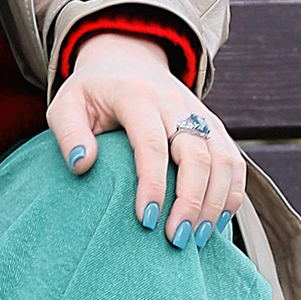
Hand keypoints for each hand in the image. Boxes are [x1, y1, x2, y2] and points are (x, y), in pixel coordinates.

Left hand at [44, 32, 245, 246]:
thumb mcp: (66, 104)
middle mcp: (176, 103)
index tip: (146, 221)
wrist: (127, 59)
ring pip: (224, 160)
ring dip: (215, 204)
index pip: (152, 145)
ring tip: (198, 239)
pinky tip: (217, 223)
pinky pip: (235, 162)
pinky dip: (232, 195)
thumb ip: (68, 133)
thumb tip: (83, 165)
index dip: (153, 185)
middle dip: (191, 202)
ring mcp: (200, 114)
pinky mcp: (214, 126)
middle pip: (197, 156)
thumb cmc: (92, 93)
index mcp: (137, 96)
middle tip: (176, 240)